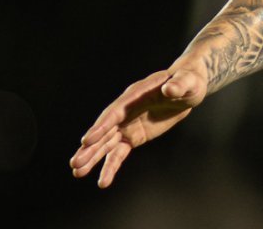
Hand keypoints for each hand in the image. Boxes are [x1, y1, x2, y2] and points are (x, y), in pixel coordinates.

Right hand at [70, 66, 207, 186]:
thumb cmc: (187, 81)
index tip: (88, 139)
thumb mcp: (187, 81)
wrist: (187, 87)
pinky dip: (111, 166)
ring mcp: (127, 125)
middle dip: (90, 147)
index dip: (102, 125)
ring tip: (77, 172)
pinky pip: (119, 153)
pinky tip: (102, 182)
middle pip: (105, 130)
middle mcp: (126, 111)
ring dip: (92, 158)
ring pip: (107, 144)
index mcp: (135, 95)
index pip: (115, 112)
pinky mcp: (133, 137)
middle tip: (75, 163)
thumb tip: (171, 89)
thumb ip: (178, 85)